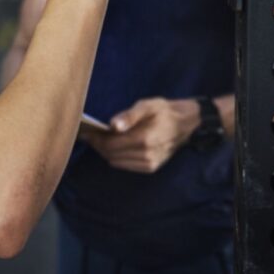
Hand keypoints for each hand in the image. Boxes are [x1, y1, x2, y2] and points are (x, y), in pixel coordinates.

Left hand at [82, 97, 200, 173]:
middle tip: (90, 134)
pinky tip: (115, 146)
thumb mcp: (148, 105)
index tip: (86, 131)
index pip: (110, 144)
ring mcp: (148, 164)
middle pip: (110, 154)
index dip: (95, 139)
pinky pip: (125, 165)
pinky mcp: (150, 168)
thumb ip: (129, 115)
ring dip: (106, 151)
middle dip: (98, 145)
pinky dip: (117, 157)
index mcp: (144, 139)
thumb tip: (112, 126)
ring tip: (101, 138)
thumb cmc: (165, 111)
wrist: (187, 124)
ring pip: (116, 161)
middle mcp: (146, 155)